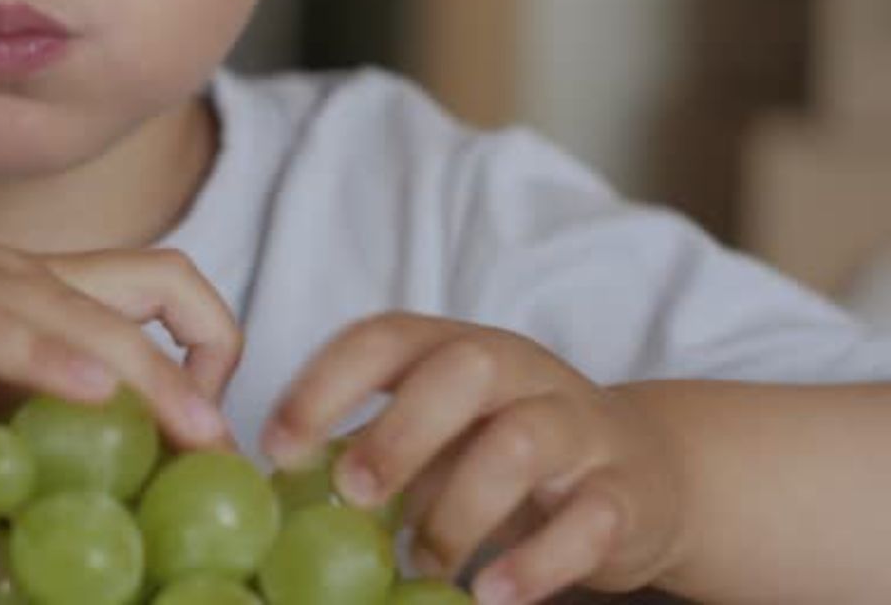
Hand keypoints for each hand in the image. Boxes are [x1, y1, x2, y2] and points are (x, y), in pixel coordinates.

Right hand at [0, 241, 240, 447]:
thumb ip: (19, 405)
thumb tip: (93, 469)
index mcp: (33, 285)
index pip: (158, 286)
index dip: (207, 345)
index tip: (211, 429)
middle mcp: (16, 269)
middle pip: (154, 284)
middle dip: (211, 359)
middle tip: (229, 448)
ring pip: (91, 313)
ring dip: (157, 377)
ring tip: (201, 438)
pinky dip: (54, 360)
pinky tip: (96, 397)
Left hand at [262, 313, 686, 604]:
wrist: (646, 472)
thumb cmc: (501, 452)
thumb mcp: (437, 435)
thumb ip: (369, 450)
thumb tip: (271, 490)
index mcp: (454, 346)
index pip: (383, 339)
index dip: (324, 386)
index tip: (276, 448)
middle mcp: (519, 370)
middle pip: (462, 370)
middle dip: (398, 433)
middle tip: (353, 494)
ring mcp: (579, 425)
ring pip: (520, 445)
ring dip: (458, 514)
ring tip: (422, 564)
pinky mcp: (626, 490)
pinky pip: (588, 520)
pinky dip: (536, 562)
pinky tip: (491, 593)